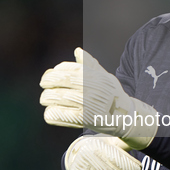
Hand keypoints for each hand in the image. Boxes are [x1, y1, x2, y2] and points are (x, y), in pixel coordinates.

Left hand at [40, 48, 158, 149]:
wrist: (125, 117)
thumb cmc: (113, 95)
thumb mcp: (105, 77)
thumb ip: (90, 65)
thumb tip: (77, 50)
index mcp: (93, 76)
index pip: (68, 69)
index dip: (56, 70)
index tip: (51, 74)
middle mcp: (89, 87)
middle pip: (59, 80)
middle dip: (47, 82)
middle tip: (44, 85)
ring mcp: (86, 103)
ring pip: (55, 97)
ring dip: (46, 98)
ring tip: (46, 99)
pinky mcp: (82, 119)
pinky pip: (57, 114)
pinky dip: (50, 113)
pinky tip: (51, 112)